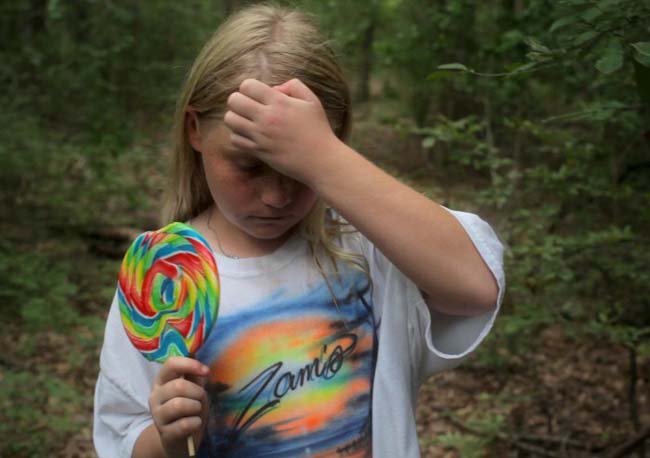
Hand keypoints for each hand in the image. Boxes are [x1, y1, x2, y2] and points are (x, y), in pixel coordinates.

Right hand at [149, 357, 209, 457]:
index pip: (171, 364)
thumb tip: (195, 352)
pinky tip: (195, 423)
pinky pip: (184, 424)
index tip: (206, 371)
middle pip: (178, 386)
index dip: (190, 364)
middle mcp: (155, 396)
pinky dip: (196, 422)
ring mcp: (157, 415)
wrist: (180, 437)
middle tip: (200, 398)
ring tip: (196, 411)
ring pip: (179, 405)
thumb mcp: (193, 388)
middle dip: (197, 392)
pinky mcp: (164, 433)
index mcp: (162, 381)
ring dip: (196, 407)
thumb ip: (193, 374)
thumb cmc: (189, 407)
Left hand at [223, 78, 343, 185]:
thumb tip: (275, 88)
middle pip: (233, 100)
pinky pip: (235, 139)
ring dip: (236, 118)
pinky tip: (250, 136)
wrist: (321, 160)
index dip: (249, 87)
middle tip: (248, 107)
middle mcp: (266, 118)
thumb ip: (294, 86)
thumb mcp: (312, 101)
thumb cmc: (318, 130)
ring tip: (247, 121)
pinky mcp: (259, 151)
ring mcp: (261, 136)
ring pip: (230, 119)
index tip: (257, 95)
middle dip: (238, 100)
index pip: (247, 85)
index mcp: (279, 102)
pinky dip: (239, 136)